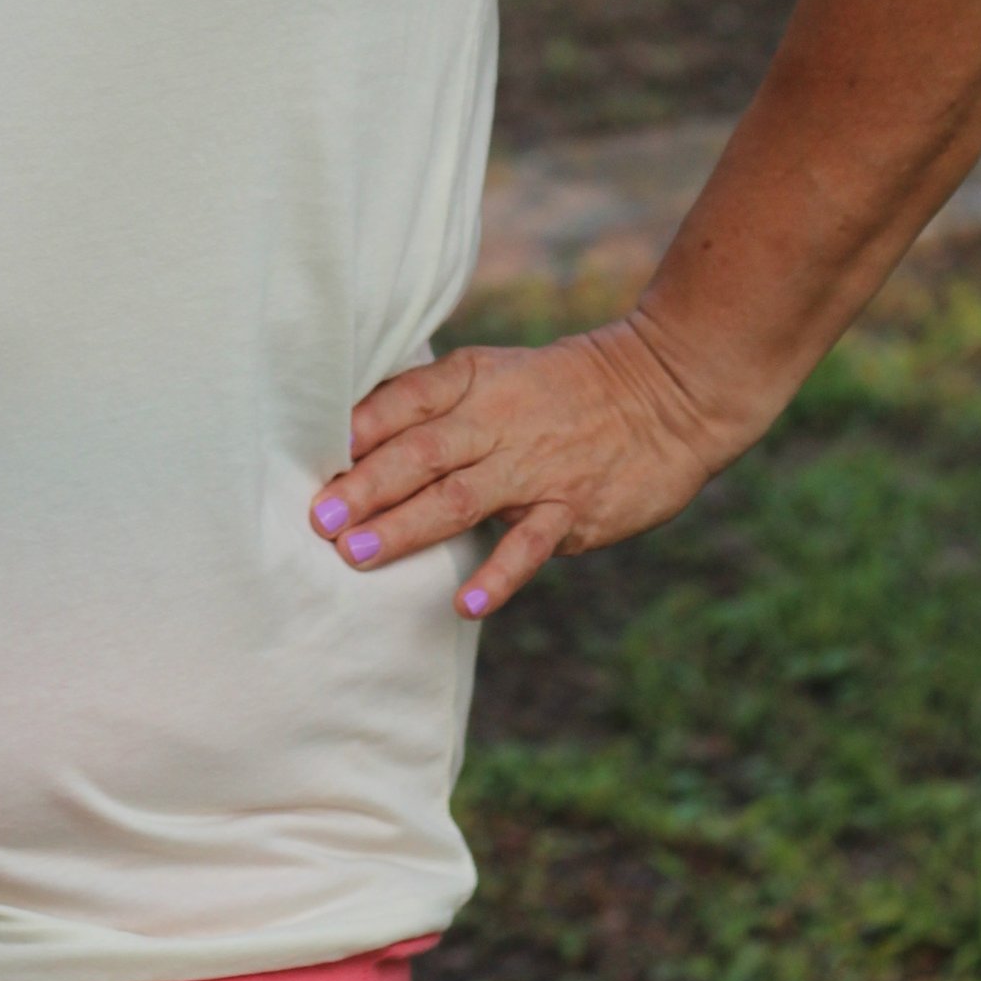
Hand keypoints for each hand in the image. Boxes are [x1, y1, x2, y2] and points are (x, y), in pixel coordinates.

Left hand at [309, 315, 738, 617]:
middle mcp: (499, 421)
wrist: (666, 394)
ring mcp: (536, 468)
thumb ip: (437, 405)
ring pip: (461, 499)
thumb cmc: (562, 390)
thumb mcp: (498, 375)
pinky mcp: (573, 511)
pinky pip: (530, 546)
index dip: (360, 427)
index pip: (407, 400)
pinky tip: (464, 605)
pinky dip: (497, 576)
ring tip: (358, 554)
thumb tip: (356, 437)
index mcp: (475, 380)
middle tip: (320, 517)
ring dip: (407, 527)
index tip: (314, 454)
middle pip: (421, 453)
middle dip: (366, 486)